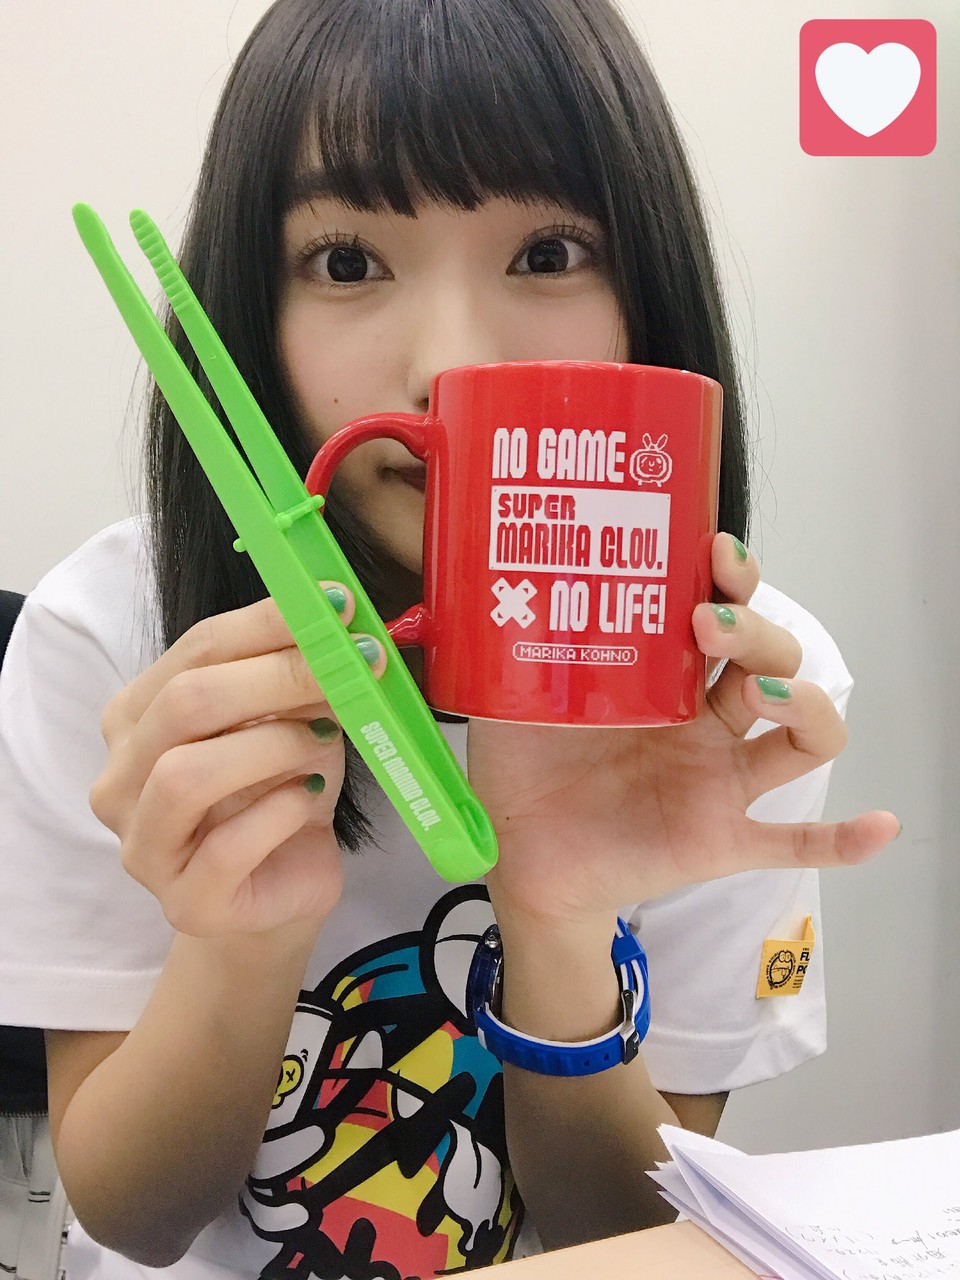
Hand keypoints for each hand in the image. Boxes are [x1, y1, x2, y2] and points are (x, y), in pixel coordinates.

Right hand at [89, 585, 385, 936]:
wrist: (284, 887)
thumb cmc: (279, 794)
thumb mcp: (293, 720)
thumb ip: (297, 675)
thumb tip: (339, 622)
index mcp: (137, 717)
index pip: (196, 648)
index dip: (269, 622)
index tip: (337, 606)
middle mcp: (121, 777)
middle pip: (185, 704)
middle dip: (277, 677)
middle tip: (348, 668)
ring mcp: (143, 846)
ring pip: (187, 774)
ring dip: (271, 746)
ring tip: (323, 741)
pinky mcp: (185, 902)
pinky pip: (226, 846)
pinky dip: (279, 813)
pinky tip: (307, 802)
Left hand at [470, 534, 898, 924]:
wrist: (520, 858)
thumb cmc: (526, 768)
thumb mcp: (513, 693)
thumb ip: (515, 642)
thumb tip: (489, 576)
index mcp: (665, 678)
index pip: (724, 613)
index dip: (734, 581)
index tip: (714, 554)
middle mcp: (705, 721)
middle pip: (771, 661)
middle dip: (756, 633)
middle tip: (708, 623)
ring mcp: (719, 780)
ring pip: (802, 735)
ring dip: (803, 704)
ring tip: (760, 694)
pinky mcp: (720, 839)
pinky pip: (795, 842)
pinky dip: (841, 838)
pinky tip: (881, 826)